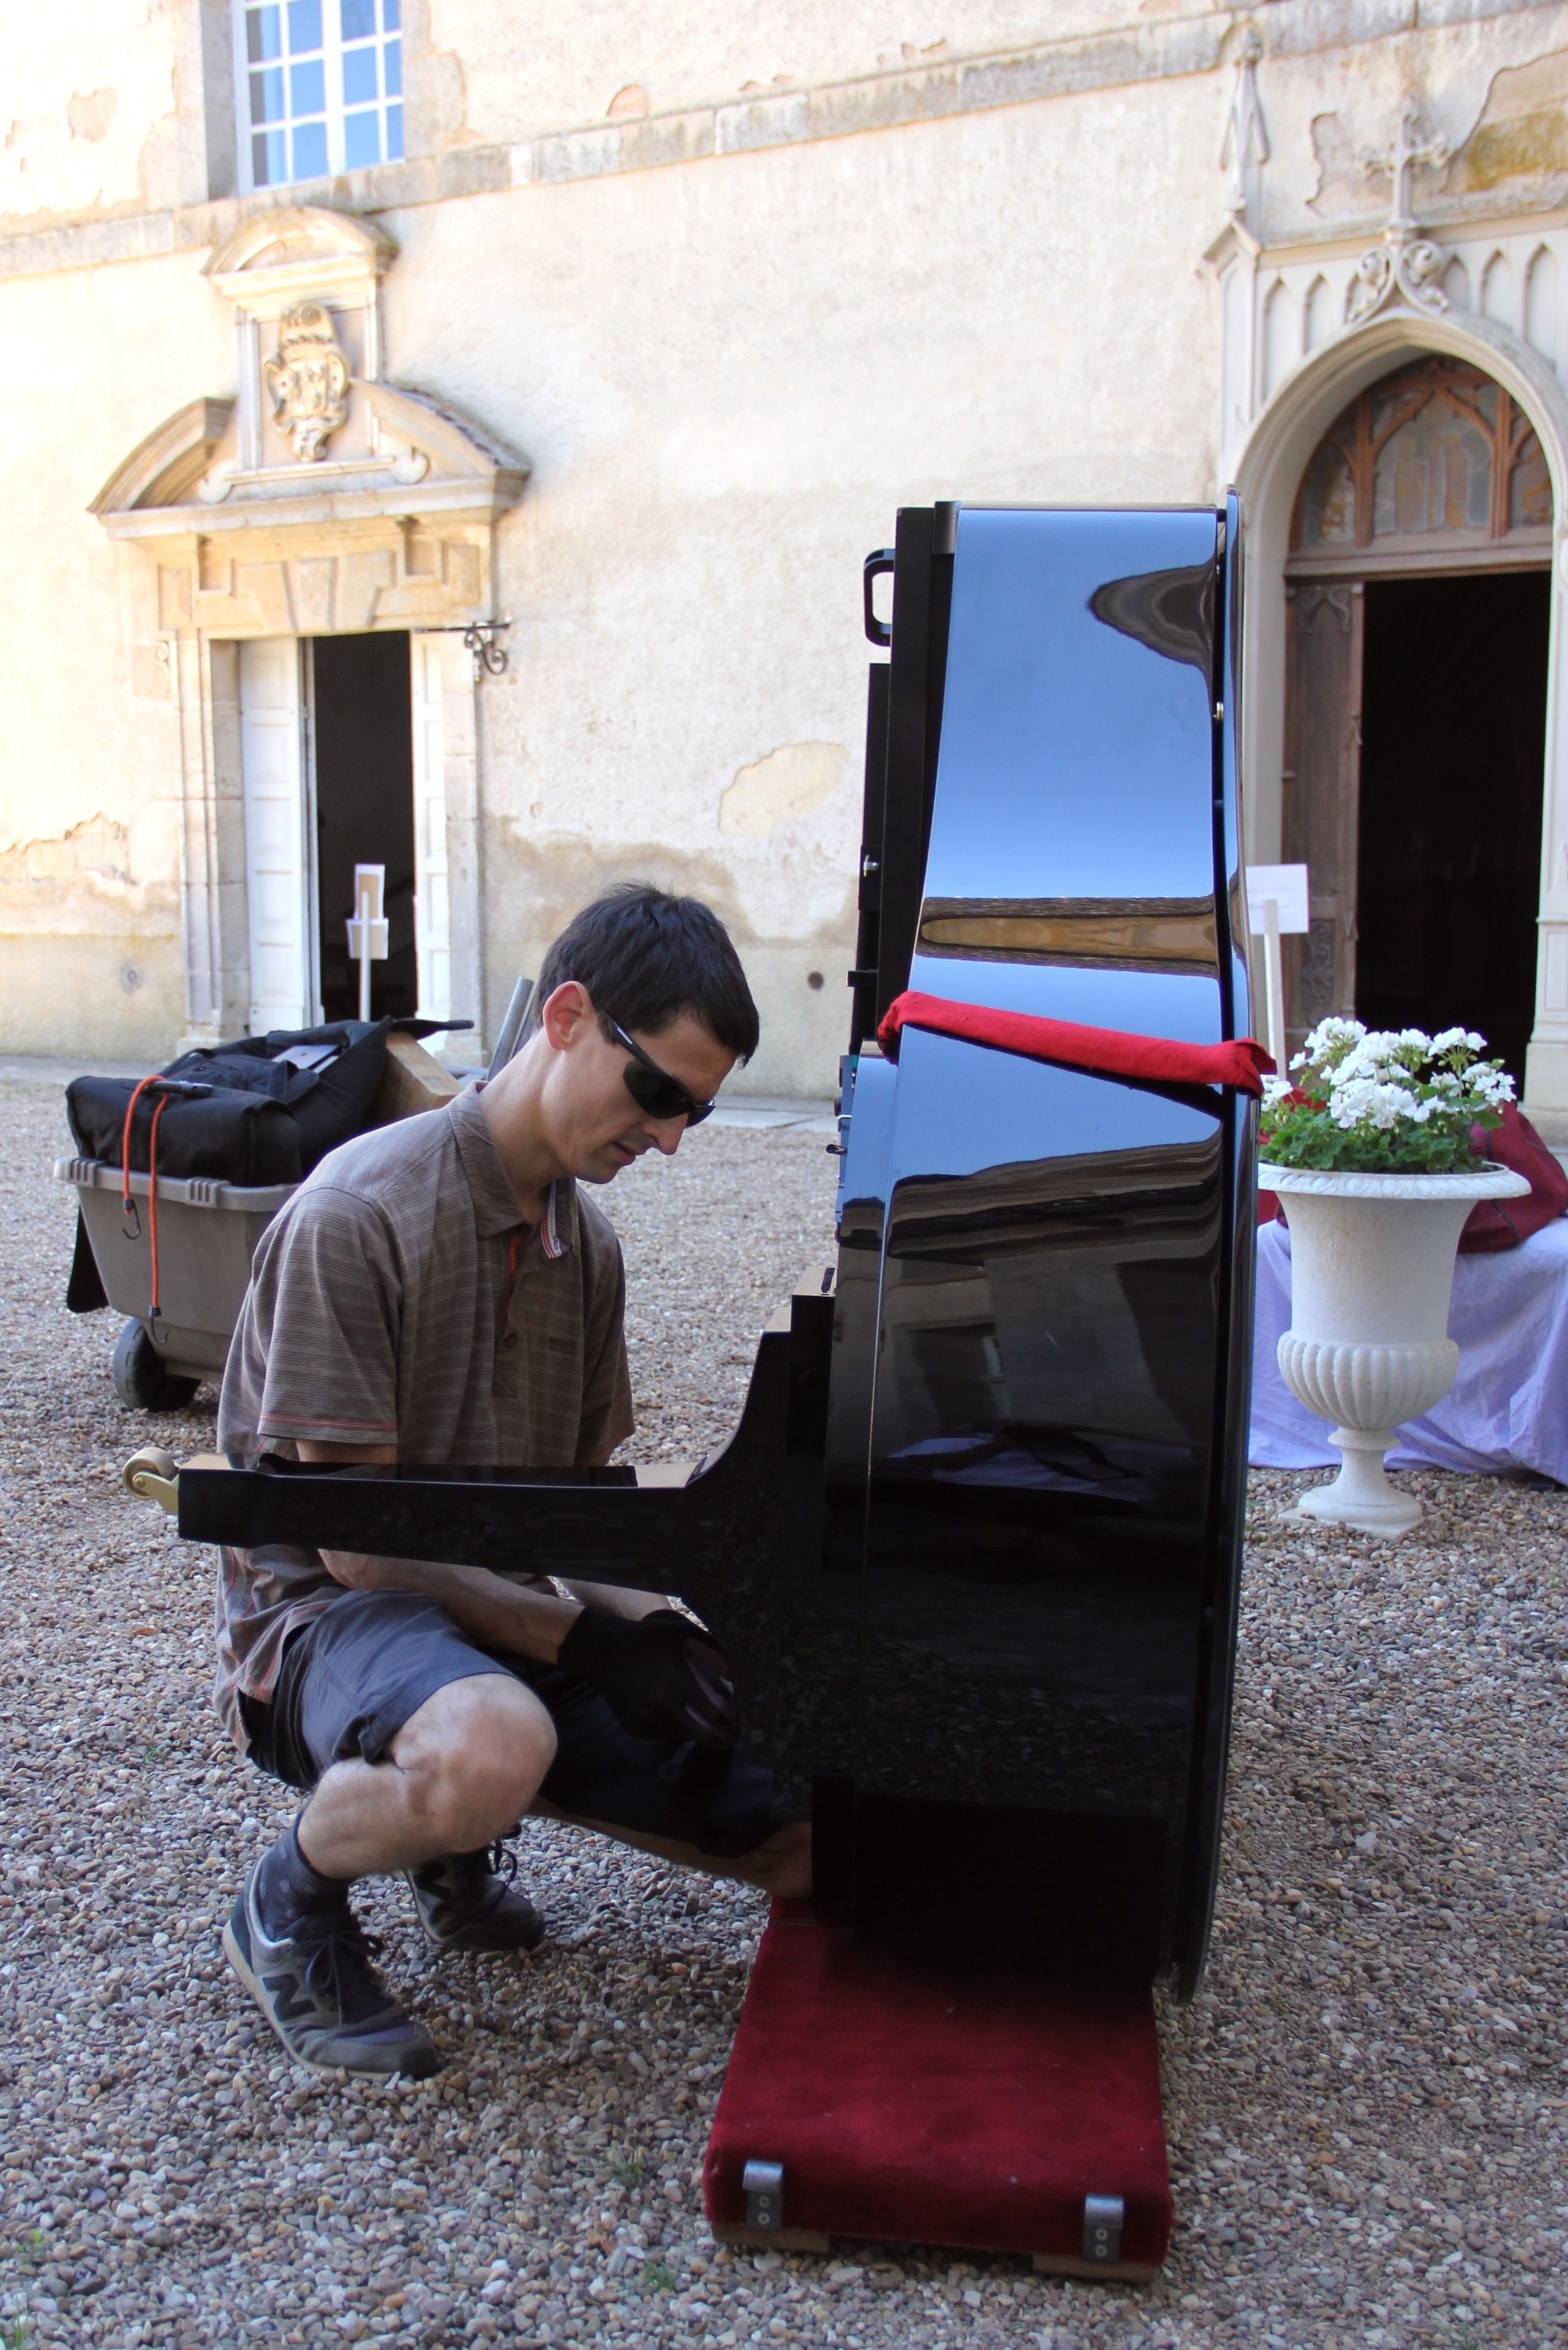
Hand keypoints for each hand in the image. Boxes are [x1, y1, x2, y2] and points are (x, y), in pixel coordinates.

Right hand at [557, 1607, 738, 1748]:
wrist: (603, 1651)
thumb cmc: (649, 1638)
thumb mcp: (682, 1633)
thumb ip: (713, 1649)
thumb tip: (740, 1670)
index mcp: (679, 1681)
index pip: (717, 1712)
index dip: (734, 1719)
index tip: (744, 1718)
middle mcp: (663, 1705)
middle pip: (704, 1735)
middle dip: (723, 1737)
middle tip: (734, 1735)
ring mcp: (646, 1720)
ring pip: (684, 1736)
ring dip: (698, 1731)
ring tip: (709, 1724)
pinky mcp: (635, 1728)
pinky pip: (663, 1735)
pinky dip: (675, 1729)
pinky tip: (679, 1716)